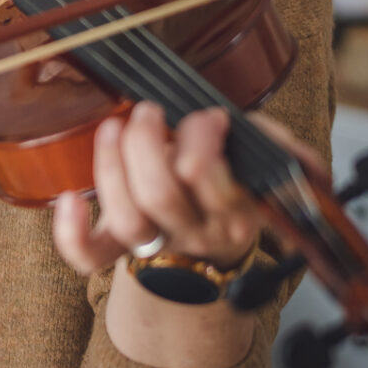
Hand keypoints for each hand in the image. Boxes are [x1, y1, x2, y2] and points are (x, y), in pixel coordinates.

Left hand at [52, 101, 262, 276]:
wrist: (211, 247)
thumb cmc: (230, 185)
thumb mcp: (260, 163)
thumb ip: (275, 150)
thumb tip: (297, 156)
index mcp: (233, 211)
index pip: (207, 177)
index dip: (199, 138)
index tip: (207, 116)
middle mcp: (193, 232)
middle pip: (160, 194)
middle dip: (146, 142)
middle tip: (150, 111)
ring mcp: (156, 244)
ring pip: (128, 218)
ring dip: (112, 165)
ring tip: (116, 127)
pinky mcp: (119, 250)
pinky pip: (90, 257)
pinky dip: (71, 233)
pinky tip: (69, 198)